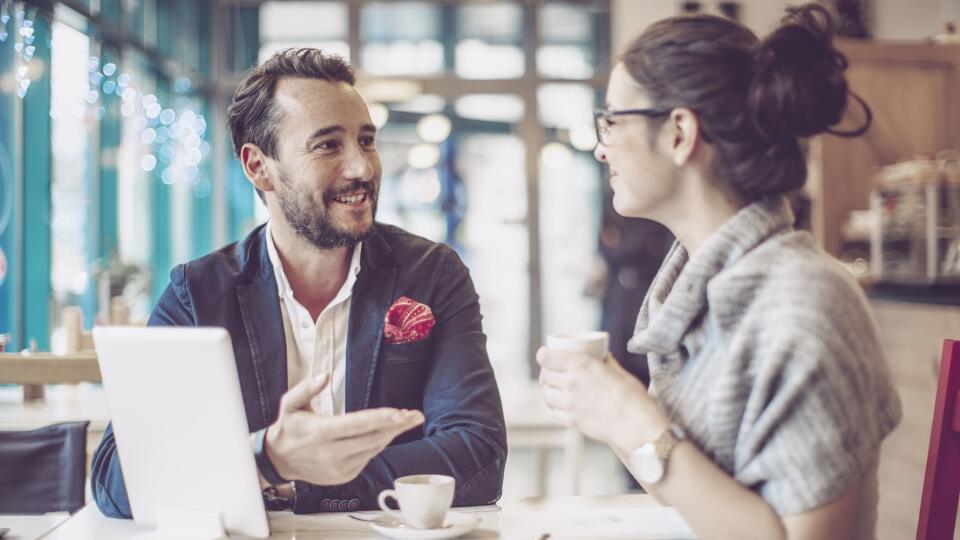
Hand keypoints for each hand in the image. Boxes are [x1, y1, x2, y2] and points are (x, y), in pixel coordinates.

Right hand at [265, 373, 424, 485]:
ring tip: (407, 419)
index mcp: (321, 433)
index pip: (356, 425)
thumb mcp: (290, 404)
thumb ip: (306, 388)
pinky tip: (388, 431)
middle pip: (372, 438)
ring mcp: (339, 468)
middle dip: (397, 425)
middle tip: (416, 415)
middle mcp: (332, 453)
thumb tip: (325, 375)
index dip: (380, 418)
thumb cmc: (289, 428)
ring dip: (391, 434)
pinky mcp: (344, 476)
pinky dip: (379, 444)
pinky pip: (368, 457)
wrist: (279, 461)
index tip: (401, 412)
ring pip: (373, 448)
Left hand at [537, 347, 668, 450]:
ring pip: (545, 394)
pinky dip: (555, 407)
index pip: (546, 357)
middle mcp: (570, 382)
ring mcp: (568, 403)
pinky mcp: (570, 420)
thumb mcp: (619, 372)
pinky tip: (562, 406)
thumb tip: (603, 356)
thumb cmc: (632, 397)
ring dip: (548, 390)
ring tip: (556, 390)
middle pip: (544, 375)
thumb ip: (606, 363)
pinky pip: (554, 412)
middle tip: (553, 374)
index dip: (544, 355)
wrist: (635, 426)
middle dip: (547, 373)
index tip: (545, 356)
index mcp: (581, 365)